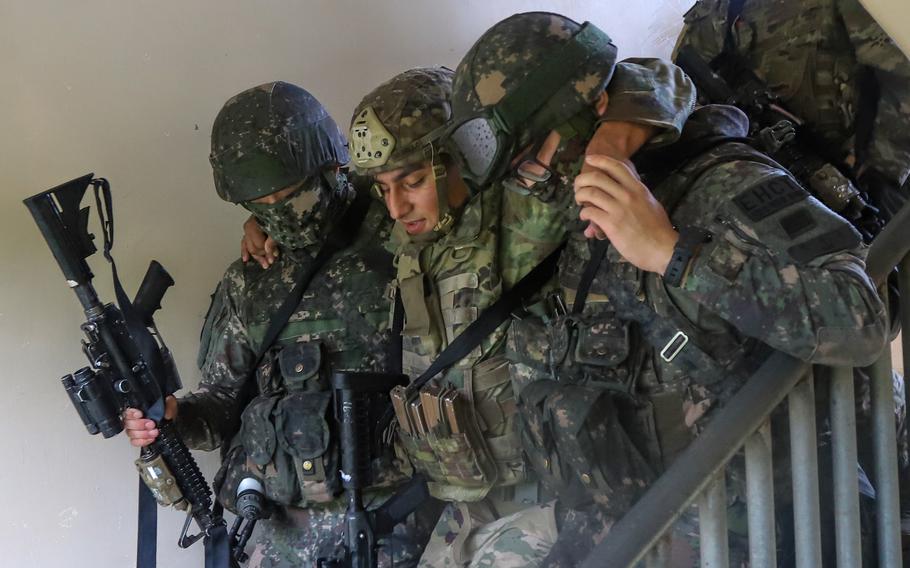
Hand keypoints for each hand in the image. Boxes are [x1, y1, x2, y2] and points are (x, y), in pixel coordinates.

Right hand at [122, 395, 177, 447]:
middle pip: (128, 423)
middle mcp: (135, 418)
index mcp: (139, 408)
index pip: (127, 410)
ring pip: (130, 433)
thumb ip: (169, 404)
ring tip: (154, 432)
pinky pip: (134, 442)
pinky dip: (142, 441)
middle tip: (151, 424)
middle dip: (139, 425)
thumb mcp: (170, 403)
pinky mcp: (139, 438)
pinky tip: (150, 439)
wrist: (171, 420)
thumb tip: (167, 414)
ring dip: (142, 434)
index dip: (131, 413)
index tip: (140, 415)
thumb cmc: (167, 410)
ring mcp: (136, 429)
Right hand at [241, 215, 278, 268]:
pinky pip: (245, 242)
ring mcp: (248, 229)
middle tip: (271, 262)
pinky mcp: (249, 230)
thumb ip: (272, 240)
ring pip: (249, 246)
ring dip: (257, 256)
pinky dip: (245, 251)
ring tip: (264, 264)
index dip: (267, 252)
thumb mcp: (277, 226)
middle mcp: (248, 227)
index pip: (258, 245)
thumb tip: (268, 251)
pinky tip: (246, 259)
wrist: (275, 199)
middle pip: (253, 247)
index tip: (275, 256)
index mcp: (254, 226)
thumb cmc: (278, 211)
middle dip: (262, 256)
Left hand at [575, 154, 678, 273]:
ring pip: (591, 193)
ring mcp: (619, 209)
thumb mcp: (651, 206)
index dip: (601, 160)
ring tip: (579, 201)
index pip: (617, 167)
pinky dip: (584, 213)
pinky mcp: (612, 224)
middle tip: (578, 186)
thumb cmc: (659, 230)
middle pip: (598, 177)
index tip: (590, 159)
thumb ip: (637, 198)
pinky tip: (585, 217)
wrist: (664, 249)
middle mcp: (628, 195)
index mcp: (638, 189)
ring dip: (580, 196)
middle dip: (582, 179)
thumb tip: (628, 196)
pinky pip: (590, 212)